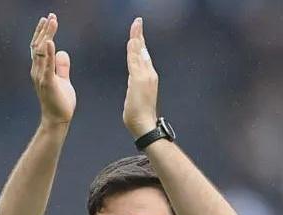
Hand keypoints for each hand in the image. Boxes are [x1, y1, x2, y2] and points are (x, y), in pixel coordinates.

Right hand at [30, 13, 74, 126]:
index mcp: (40, 69)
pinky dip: (48, 53)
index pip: (39, 47)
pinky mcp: (48, 84)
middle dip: (45, 30)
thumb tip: (63, 52)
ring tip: (52, 22)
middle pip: (38, 46)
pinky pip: (47, 66)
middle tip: (51, 16)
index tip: (48, 19)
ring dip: (46, 36)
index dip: (43, 32)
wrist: (57, 120)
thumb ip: (62, 67)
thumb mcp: (63, 80)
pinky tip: (50, 41)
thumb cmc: (60, 102)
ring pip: (41, 52)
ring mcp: (41, 77)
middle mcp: (37, 71)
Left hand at [123, 17, 158, 137]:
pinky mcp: (139, 80)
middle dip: (139, 34)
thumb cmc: (140, 115)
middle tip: (137, 21)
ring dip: (137, 38)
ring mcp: (145, 76)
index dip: (140, 42)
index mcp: (148, 77)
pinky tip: (132, 40)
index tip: (137, 31)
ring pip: (139, 53)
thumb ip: (134, 85)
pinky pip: (134, 61)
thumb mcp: (136, 96)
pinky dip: (134, 50)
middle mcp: (149, 74)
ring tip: (136, 24)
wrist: (145, 126)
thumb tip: (132, 78)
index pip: (143, 56)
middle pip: (142, 50)